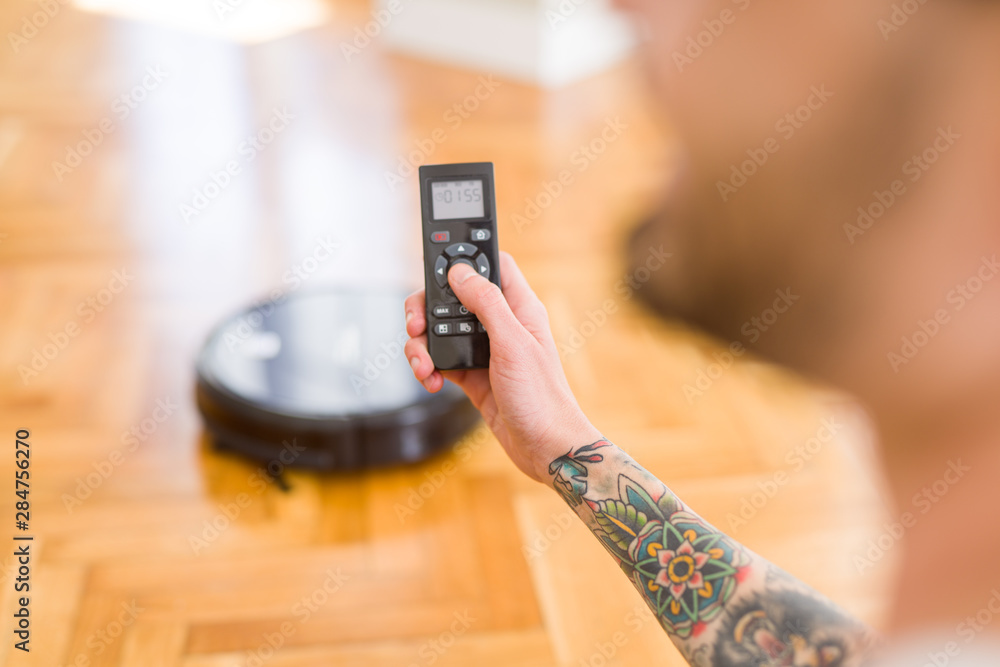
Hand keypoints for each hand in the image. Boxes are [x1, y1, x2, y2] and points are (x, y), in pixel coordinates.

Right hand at [404, 252, 601, 482]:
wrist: (546, 448)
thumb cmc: (542, 397)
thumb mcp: (513, 343)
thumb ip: (486, 303)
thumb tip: (459, 271)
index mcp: (518, 308)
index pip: (492, 265)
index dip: (466, 258)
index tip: (440, 263)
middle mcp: (501, 325)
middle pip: (454, 297)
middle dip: (428, 308)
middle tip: (416, 323)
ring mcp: (485, 350)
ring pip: (441, 330)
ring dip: (422, 344)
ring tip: (421, 364)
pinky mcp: (472, 375)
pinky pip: (441, 360)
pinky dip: (429, 367)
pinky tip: (430, 380)